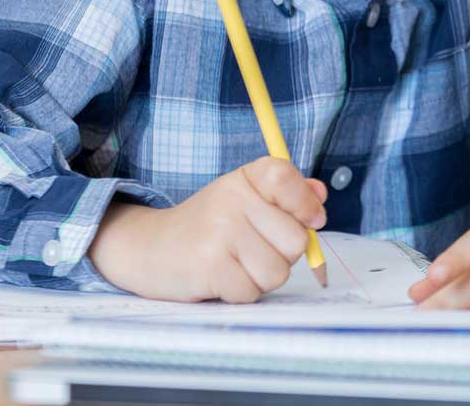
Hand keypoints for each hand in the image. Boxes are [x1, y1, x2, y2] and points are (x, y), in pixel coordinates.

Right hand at [88, 156, 327, 302]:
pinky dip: (241, 292)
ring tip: (238, 264)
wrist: (149, 248)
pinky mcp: (210, 267)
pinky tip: (222, 277)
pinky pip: (252, 292)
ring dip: (262, 277)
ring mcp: (221, 233)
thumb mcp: (246, 198)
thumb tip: (320, 195)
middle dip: (282, 254)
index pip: (287, 179)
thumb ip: (287, 194)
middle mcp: (233, 200)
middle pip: (296, 240)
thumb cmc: (209, 225)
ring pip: (278, 272)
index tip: (311, 220)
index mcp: (246, 178)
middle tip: (254, 249)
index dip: (306, 205)